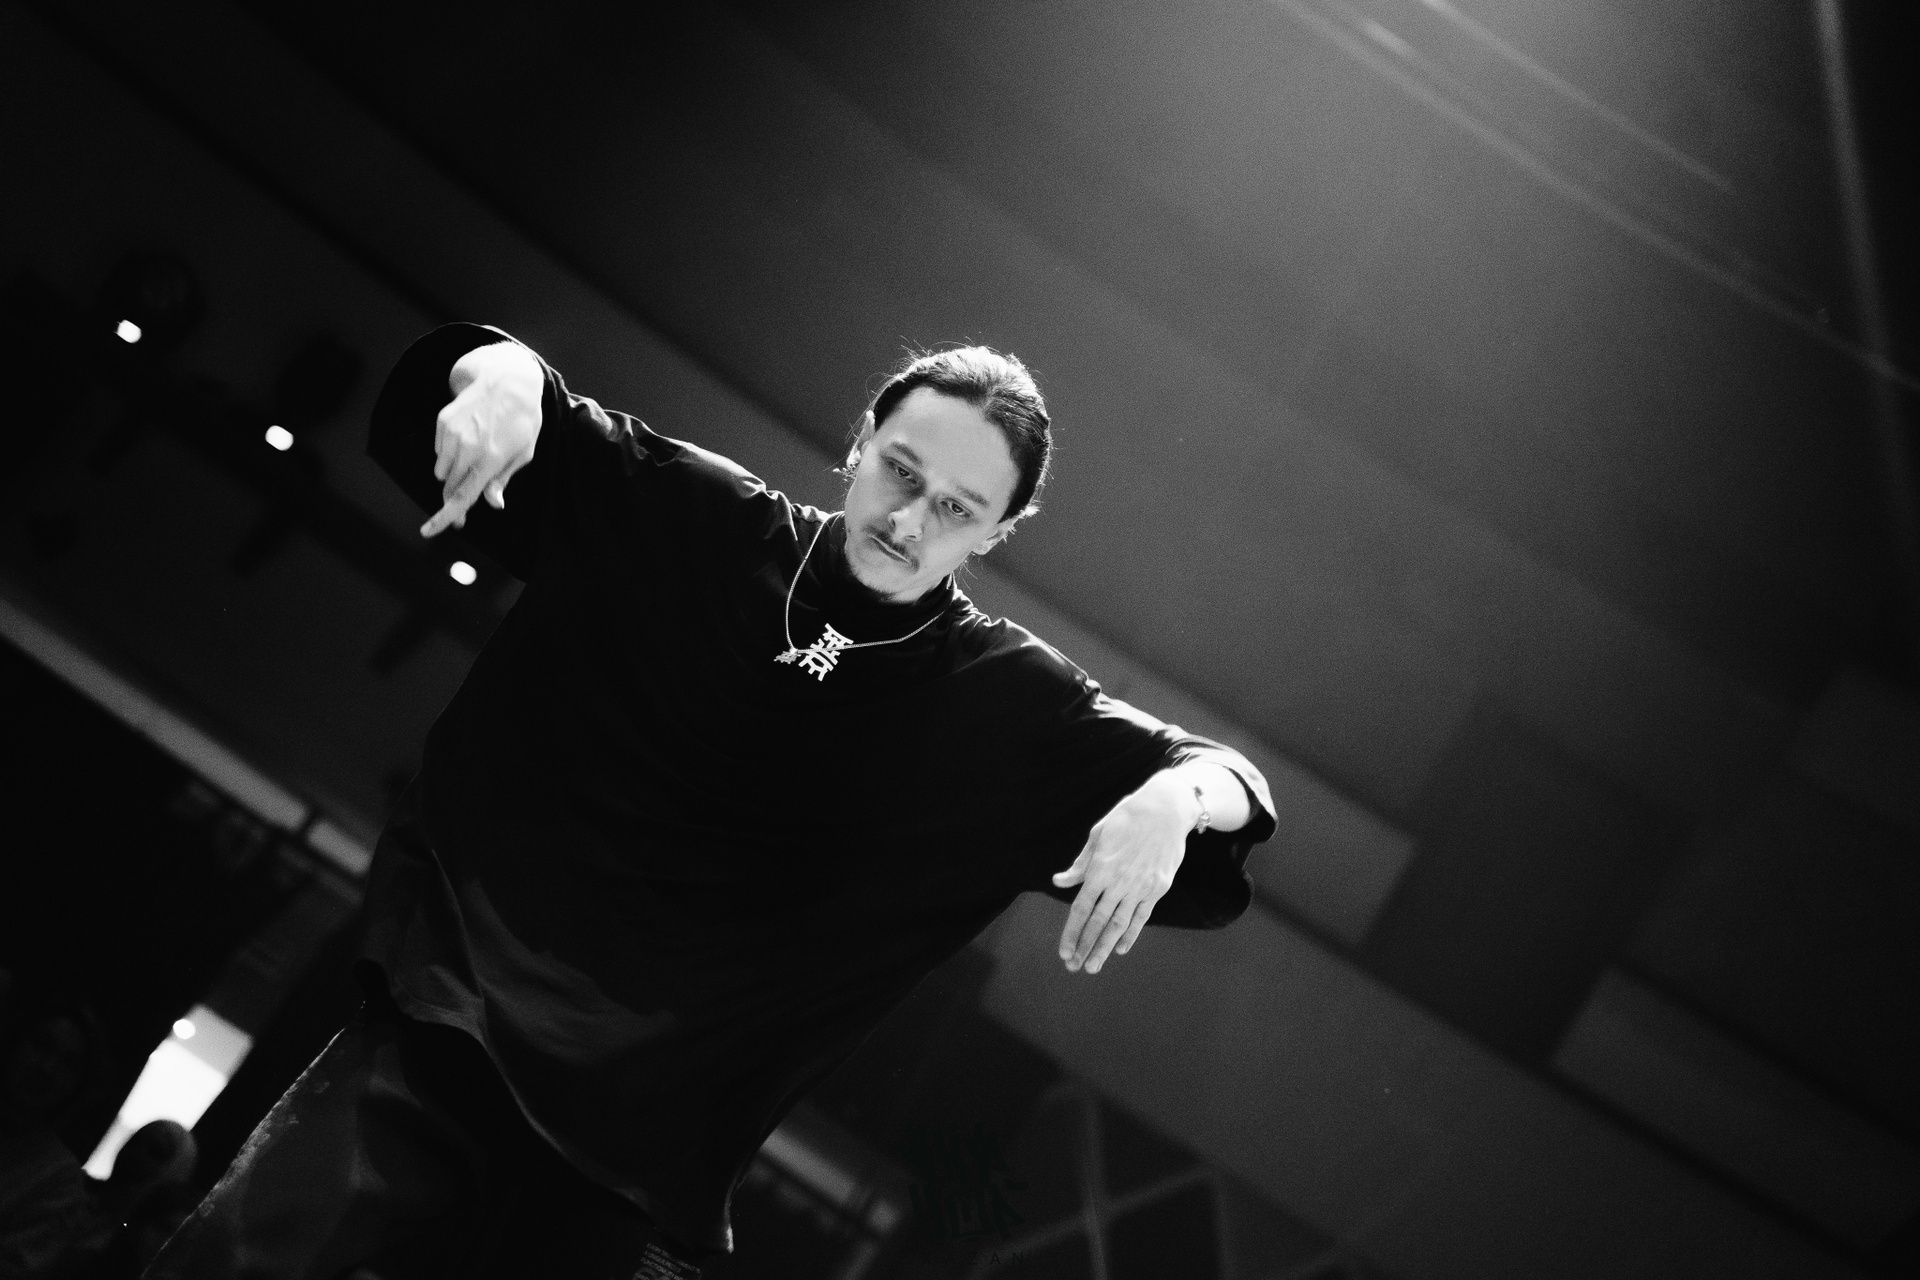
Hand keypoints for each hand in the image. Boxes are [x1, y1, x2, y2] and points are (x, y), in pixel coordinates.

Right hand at [421, 341, 542, 536]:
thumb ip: (502, 479)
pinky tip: (469, 437)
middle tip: (464, 504)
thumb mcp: (523, 453)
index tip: (429, 531)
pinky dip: (449, 453)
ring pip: (442, 471)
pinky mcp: (442, 422)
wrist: (507, 380)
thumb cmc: (522, 420)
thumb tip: (492, 503)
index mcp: (491, 460)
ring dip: (453, 473)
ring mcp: (452, 434)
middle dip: (454, 498)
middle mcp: (468, 448)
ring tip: (476, 456)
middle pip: (449, 487)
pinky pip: (439, 451)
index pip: (462, 496)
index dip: (445, 517)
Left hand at [1052, 772, 1195, 974]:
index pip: (1080, 909)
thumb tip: (1059, 882)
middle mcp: (1119, 882)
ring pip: (1119, 925)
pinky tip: (1120, 949)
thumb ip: (1080, 865)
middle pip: (1097, 922)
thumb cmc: (1127, 818)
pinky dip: (1131, 934)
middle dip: (1085, 947)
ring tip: (1093, 966)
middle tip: (1074, 967)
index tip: (1064, 952)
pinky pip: (1141, 916)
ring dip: (1104, 947)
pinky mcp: (1158, 888)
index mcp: (1100, 869)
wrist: (1166, 809)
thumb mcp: (1098, 835)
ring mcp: (1140, 887)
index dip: (1071, 933)